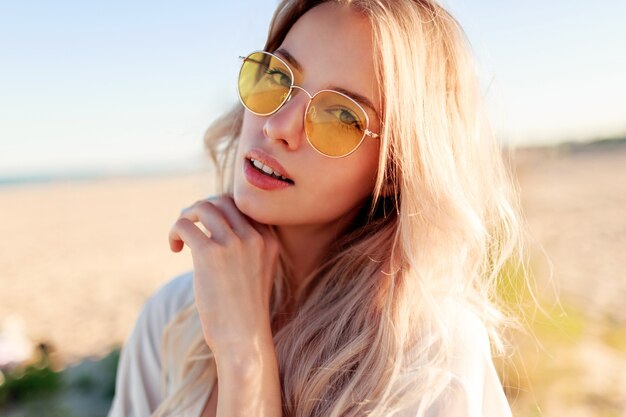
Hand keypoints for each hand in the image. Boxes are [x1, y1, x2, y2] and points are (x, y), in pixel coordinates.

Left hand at [168, 195, 278, 354]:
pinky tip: (175, 249)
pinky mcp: (210, 254)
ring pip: (204, 207)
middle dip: (202, 209)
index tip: (207, 227)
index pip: (243, 206)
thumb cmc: (245, 311)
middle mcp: (254, 237)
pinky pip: (186, 226)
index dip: (221, 211)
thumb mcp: (256, 271)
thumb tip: (213, 227)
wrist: (244, 339)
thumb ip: (244, 247)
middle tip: (189, 227)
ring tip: (180, 236)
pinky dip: (175, 231)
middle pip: (223, 201)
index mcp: (269, 240)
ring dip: (186, 216)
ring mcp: (234, 244)